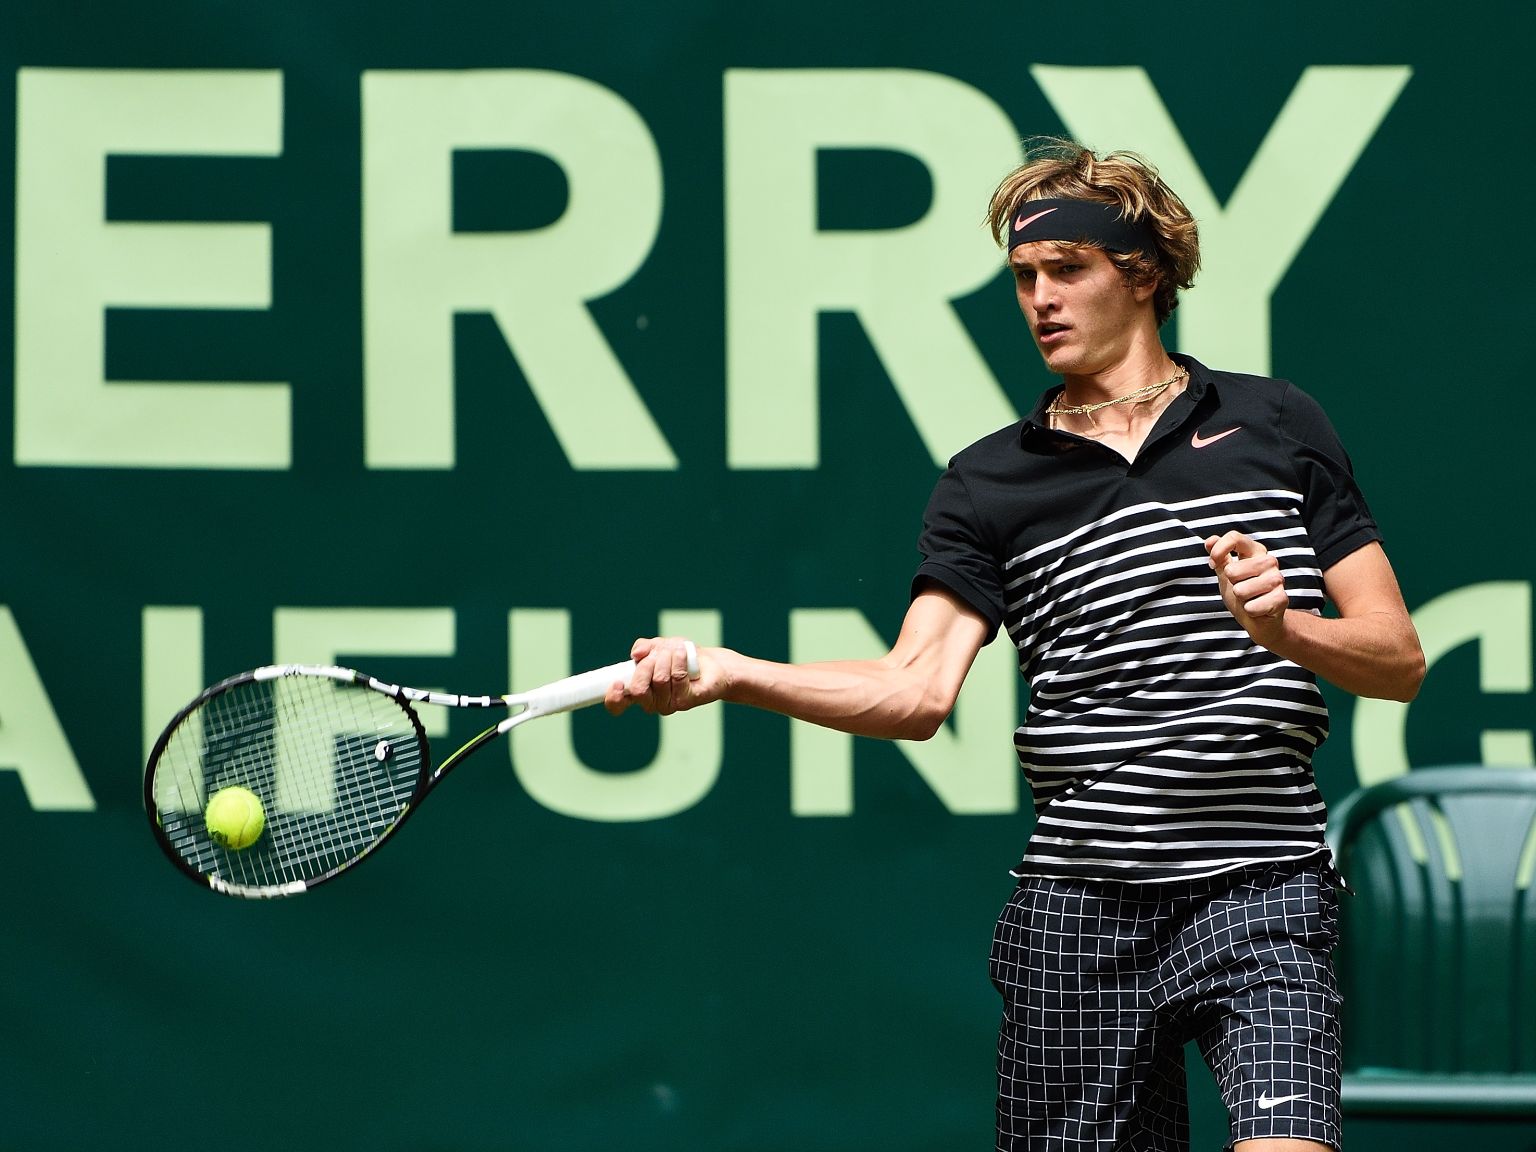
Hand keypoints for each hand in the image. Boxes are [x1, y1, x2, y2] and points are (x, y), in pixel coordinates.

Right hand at [604, 636, 720, 715]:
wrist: (710, 662)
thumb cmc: (681, 656)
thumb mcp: (659, 645)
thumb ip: (644, 647)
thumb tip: (636, 654)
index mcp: (639, 691)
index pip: (617, 704)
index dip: (613, 697)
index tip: (619, 682)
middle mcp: (652, 702)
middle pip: (638, 690)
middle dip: (646, 666)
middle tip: (657, 655)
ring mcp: (669, 703)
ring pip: (659, 680)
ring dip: (666, 658)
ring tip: (675, 652)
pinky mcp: (686, 701)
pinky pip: (677, 678)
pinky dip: (679, 660)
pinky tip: (683, 653)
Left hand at [1204, 530, 1288, 642]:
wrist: (1260, 621)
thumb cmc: (1243, 594)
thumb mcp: (1227, 575)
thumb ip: (1219, 558)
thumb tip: (1210, 541)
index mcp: (1255, 551)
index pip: (1235, 538)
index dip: (1218, 550)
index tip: (1212, 564)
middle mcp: (1269, 561)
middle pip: (1232, 570)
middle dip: (1231, 585)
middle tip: (1241, 590)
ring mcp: (1277, 579)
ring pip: (1240, 590)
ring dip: (1240, 600)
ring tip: (1250, 599)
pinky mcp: (1282, 598)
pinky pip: (1251, 607)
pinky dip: (1249, 611)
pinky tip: (1258, 609)